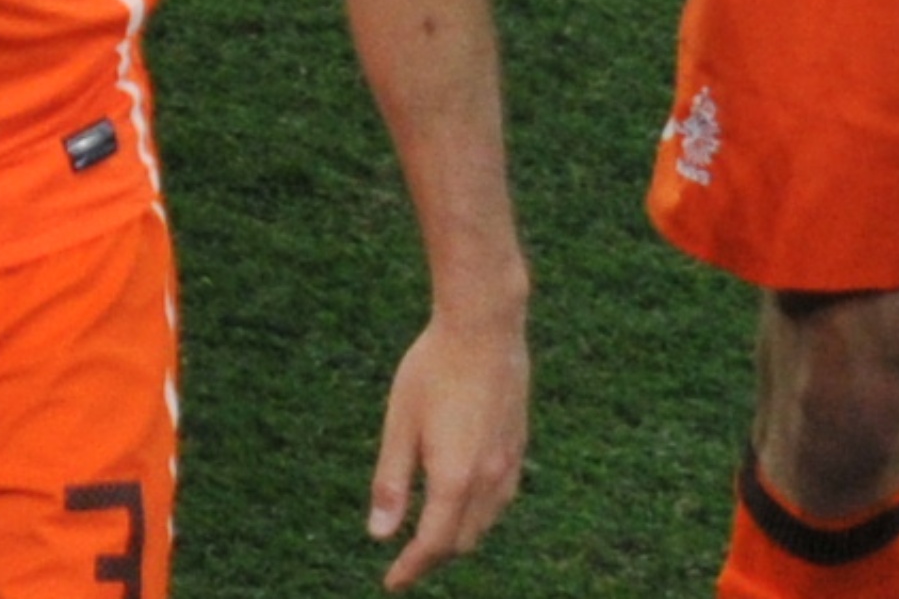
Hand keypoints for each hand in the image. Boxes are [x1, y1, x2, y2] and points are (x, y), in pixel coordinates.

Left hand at [366, 303, 527, 587]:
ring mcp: (509, 462)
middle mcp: (488, 478)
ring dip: (458, 535)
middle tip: (406, 557)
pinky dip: (480, 512)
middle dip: (433, 555)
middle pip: (461, 540)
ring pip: (485, 522)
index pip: (433, 545)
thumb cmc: (434, 368)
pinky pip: (501, 498)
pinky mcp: (519, 443)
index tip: (392, 582)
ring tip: (432, 532)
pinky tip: (465, 498)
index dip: (410, 568)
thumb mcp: (400, 424)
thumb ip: (391, 482)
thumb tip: (379, 535)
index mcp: (454, 478)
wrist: (485, 325)